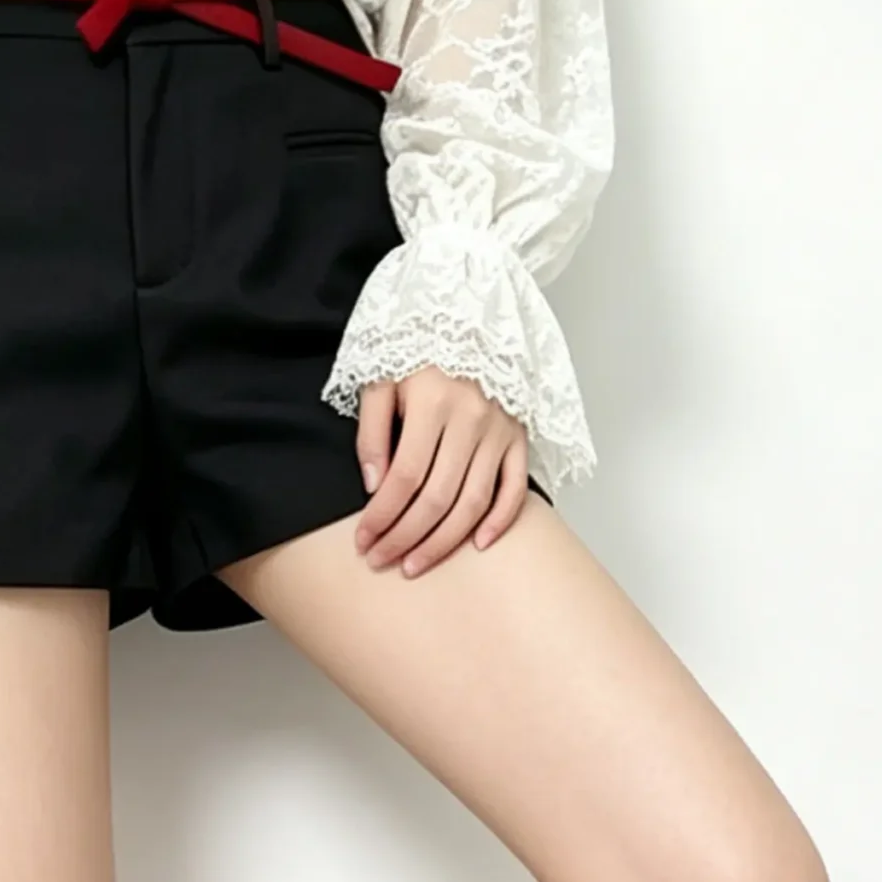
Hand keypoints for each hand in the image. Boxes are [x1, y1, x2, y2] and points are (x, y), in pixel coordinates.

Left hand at [352, 368, 530, 577]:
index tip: (363, 540)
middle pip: (436, 498)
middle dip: (404, 538)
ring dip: (442, 542)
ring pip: (472, 503)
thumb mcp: (381, 379)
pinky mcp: (519, 438)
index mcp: (433, 403)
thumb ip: (372, 433)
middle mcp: (471, 419)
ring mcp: (500, 431)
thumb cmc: (419, 351)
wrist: (469, 316)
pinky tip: (477, 545)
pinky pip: (514, 488)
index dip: (381, 516)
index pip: (404, 478)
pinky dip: (500, 521)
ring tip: (415, 564)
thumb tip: (373, 486)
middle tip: (381, 561)